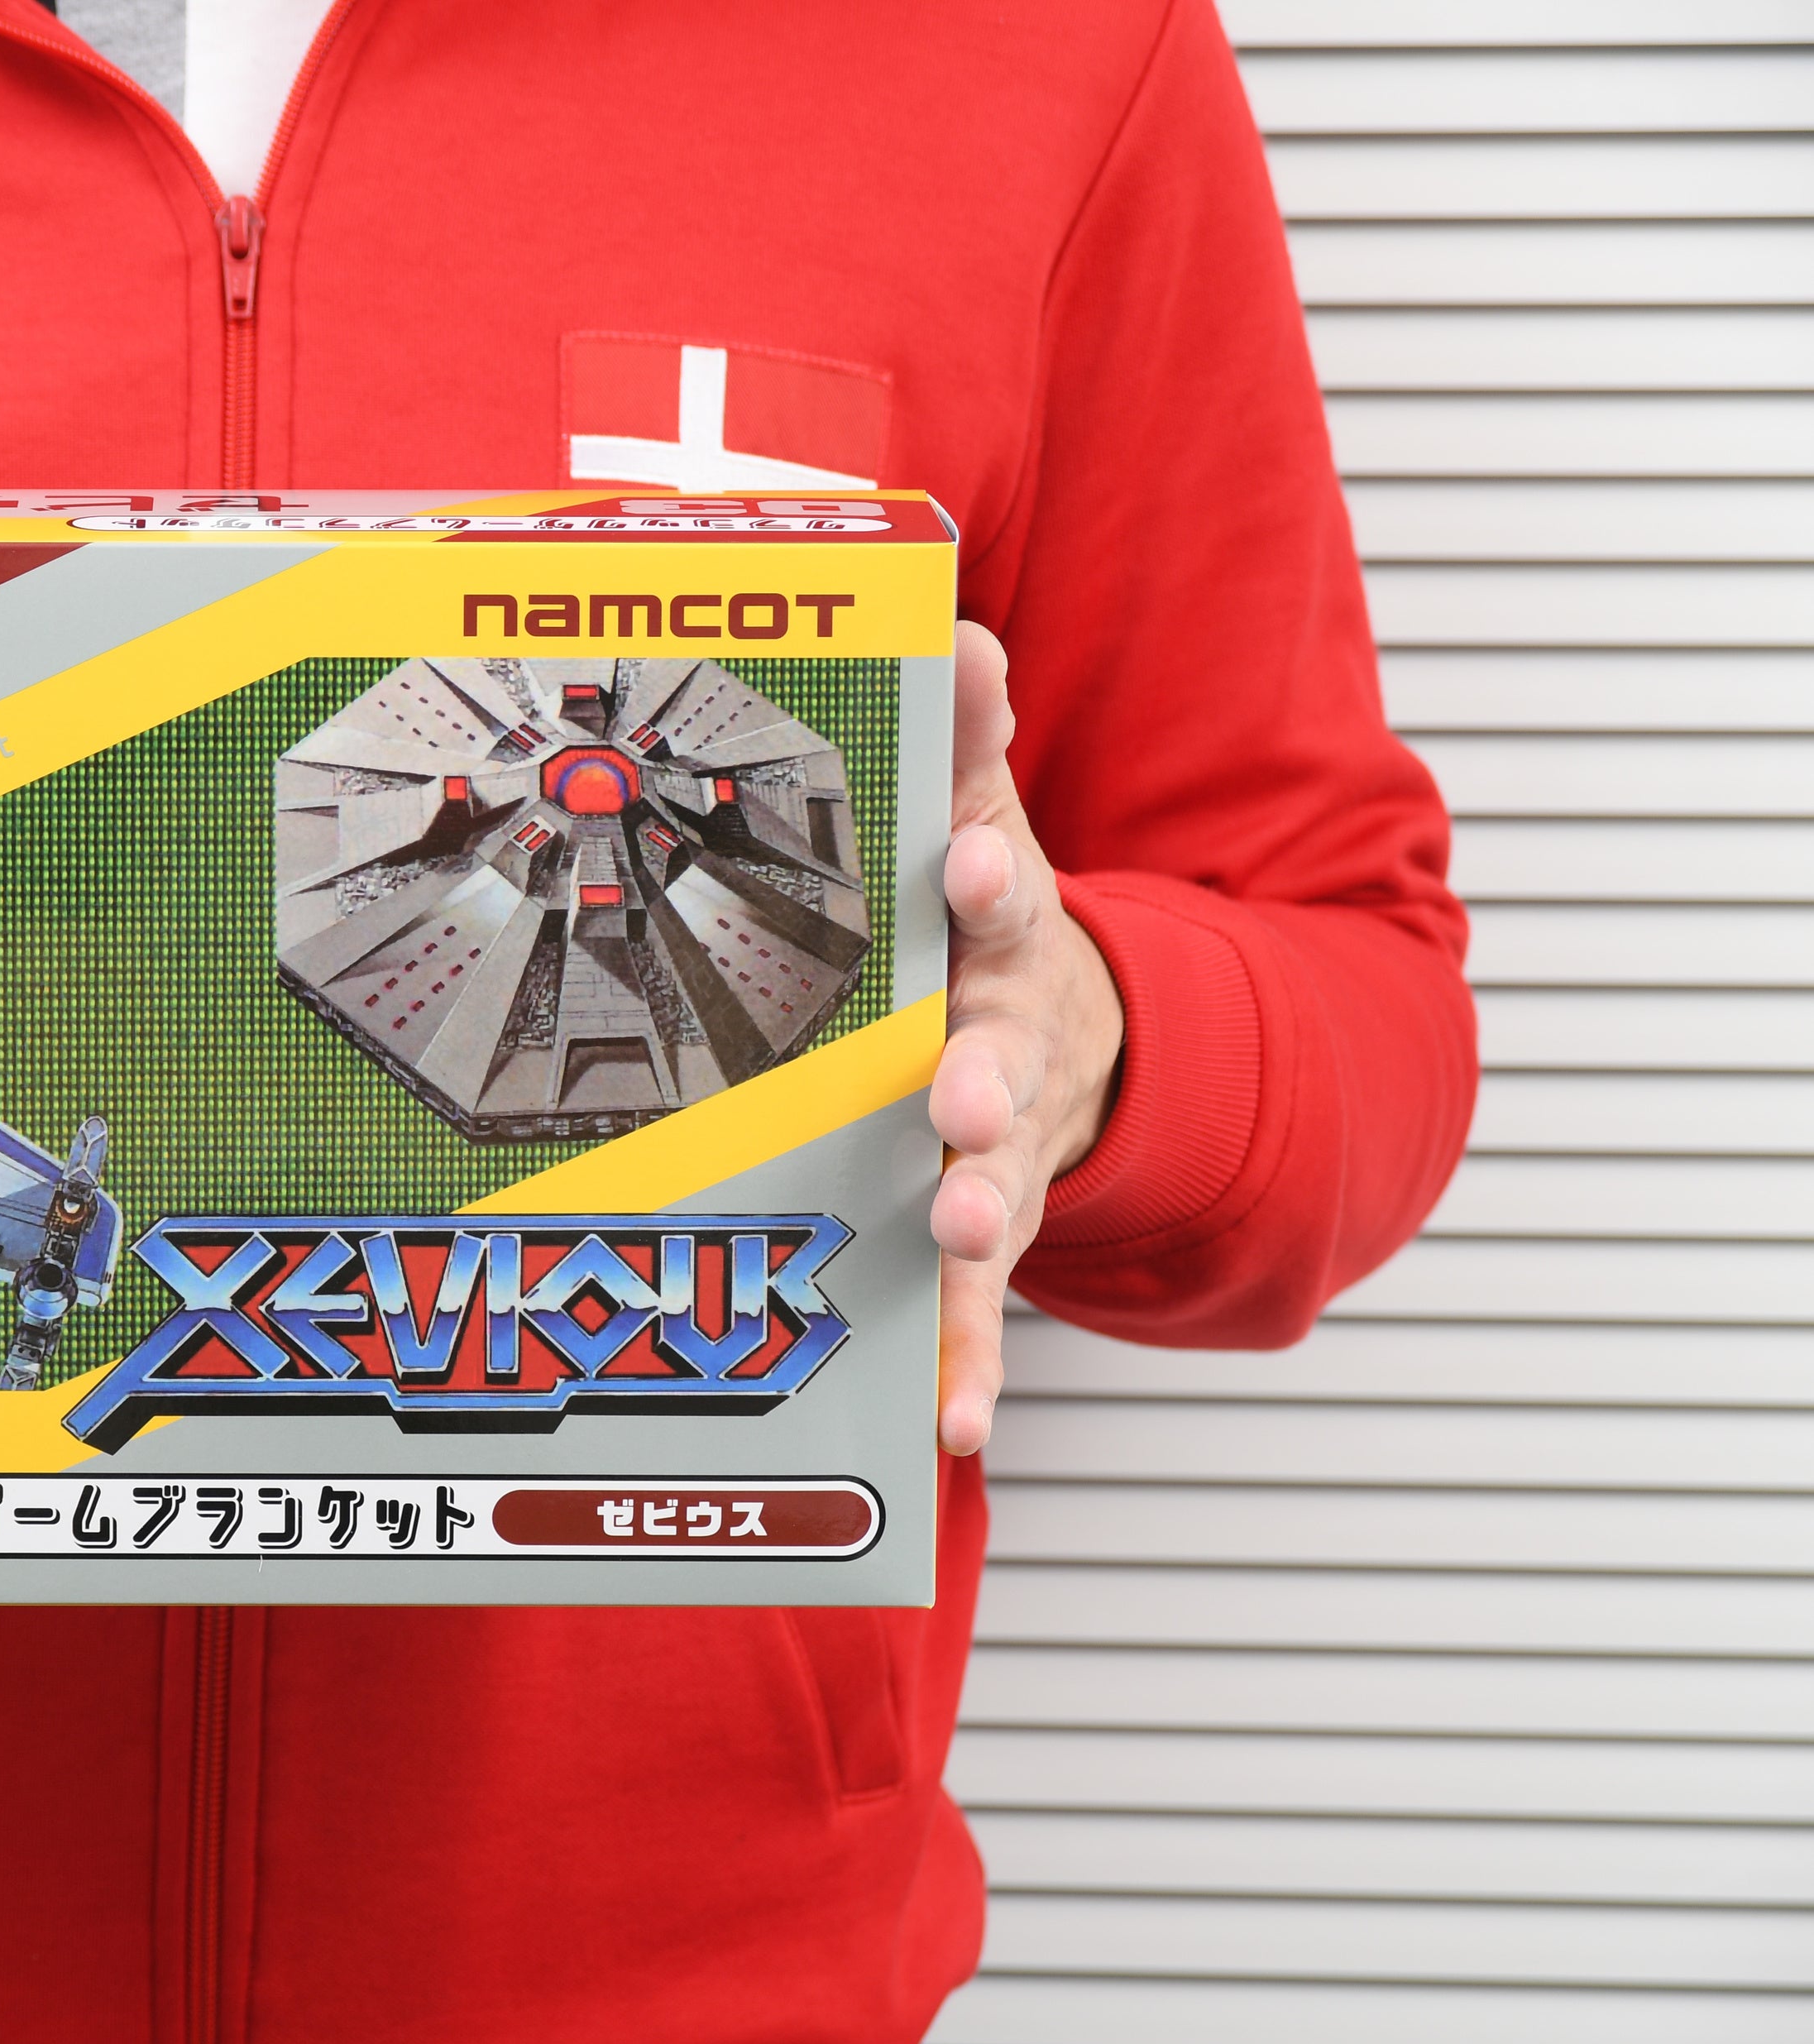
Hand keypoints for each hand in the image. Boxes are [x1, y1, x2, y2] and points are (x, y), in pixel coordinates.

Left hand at [931, 623, 1123, 1456]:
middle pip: (1007, 1054)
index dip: (982, 869)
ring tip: (961, 1233)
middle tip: (964, 1095)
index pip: (998, 890)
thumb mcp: (981, 827)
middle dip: (988, 1075)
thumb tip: (955, 617)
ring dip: (982, 1213)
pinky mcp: (991, 1236)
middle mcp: (1014, 1044)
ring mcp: (1010, 1148)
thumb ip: (959, 742)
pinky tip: (954, 1426)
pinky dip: (969, 1367)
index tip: (963, 853)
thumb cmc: (987, 936)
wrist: (1088, 1048)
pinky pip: (974, 1311)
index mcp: (1002, 937)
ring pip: (1000, 1185)